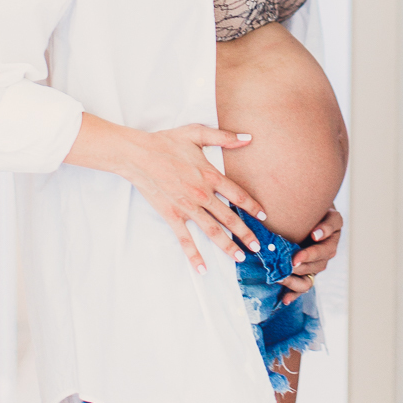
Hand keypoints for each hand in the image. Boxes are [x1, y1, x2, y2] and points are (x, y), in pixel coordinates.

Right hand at [118, 122, 267, 274]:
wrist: (139, 155)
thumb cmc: (167, 142)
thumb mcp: (197, 133)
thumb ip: (224, 137)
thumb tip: (247, 138)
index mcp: (210, 175)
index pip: (237, 195)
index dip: (252, 206)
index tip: (263, 216)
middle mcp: (202, 194)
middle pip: (229, 218)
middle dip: (245, 233)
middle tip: (257, 246)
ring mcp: (187, 207)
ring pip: (212, 231)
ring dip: (227, 245)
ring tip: (239, 257)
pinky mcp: (172, 216)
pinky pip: (185, 239)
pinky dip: (194, 255)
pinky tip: (202, 268)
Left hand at [279, 205, 343, 304]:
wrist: (309, 212)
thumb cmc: (313, 207)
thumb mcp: (321, 207)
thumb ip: (321, 218)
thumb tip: (315, 235)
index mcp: (332, 234)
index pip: (326, 245)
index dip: (316, 247)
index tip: (311, 237)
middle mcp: (327, 250)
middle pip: (318, 262)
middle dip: (304, 263)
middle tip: (290, 262)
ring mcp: (318, 262)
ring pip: (310, 275)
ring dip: (296, 278)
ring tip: (282, 277)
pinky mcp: (308, 271)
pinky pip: (303, 285)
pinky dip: (294, 293)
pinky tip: (285, 299)